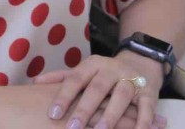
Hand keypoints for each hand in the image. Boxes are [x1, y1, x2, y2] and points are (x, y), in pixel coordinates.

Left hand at [33, 53, 165, 128]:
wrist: (141, 61)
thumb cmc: (104, 73)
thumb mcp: (84, 71)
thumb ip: (62, 78)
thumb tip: (35, 82)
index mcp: (93, 65)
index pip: (75, 80)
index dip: (64, 96)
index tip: (52, 114)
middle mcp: (111, 70)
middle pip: (97, 89)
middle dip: (85, 109)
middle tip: (73, 128)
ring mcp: (131, 79)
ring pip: (121, 96)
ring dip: (111, 115)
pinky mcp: (149, 91)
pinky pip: (147, 107)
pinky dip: (143, 121)